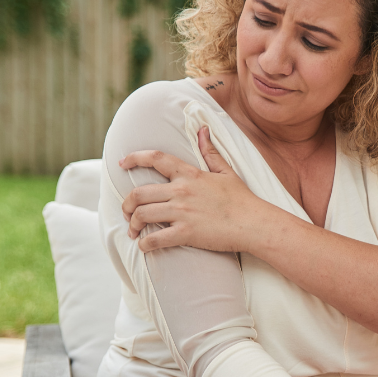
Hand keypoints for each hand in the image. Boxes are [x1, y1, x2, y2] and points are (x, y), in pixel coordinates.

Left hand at [120, 126, 271, 252]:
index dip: (135, 158)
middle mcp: (182, 191)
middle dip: (127, 204)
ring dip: (133, 224)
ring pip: (142, 215)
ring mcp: (182, 213)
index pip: (156, 159)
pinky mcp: (186, 233)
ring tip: (134, 231)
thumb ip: (210, 152)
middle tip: (127, 212)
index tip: (122, 163)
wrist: (255, 224)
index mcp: (190, 175)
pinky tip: (144, 246)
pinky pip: (155, 239)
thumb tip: (203, 129)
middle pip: (139, 193)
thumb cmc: (242, 199)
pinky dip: (145, 244)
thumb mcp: (226, 172)